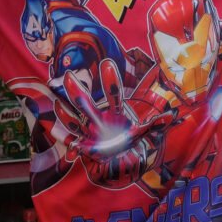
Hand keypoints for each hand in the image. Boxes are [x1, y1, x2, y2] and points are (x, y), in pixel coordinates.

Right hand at [53, 59, 174, 187]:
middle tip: (68, 76)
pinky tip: (51, 129)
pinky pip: (69, 139)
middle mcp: (97, 117)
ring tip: (57, 104)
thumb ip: (153, 124)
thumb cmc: (127, 139)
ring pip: (74, 119)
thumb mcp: (141, 133)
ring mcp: (87, 130)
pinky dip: (62, 136)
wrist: (117, 157)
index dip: (110, 81)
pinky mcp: (81, 144)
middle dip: (77, 91)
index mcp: (114, 112)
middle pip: (86, 102)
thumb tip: (170, 116)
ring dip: (66, 112)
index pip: (113, 94)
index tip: (106, 64)